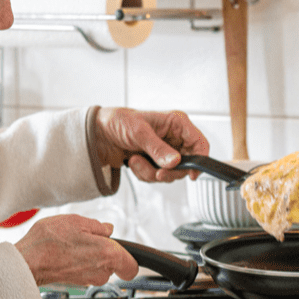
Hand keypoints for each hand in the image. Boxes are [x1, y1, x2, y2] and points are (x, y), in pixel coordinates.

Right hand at [14, 214, 137, 285]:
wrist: (28, 261)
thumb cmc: (49, 241)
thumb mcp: (77, 221)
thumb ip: (98, 226)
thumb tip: (107, 229)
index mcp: (108, 254)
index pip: (132, 266)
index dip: (128, 256)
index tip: (120, 248)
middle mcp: (101, 272)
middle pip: (113, 262)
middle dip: (103, 249)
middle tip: (85, 237)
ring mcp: (89, 279)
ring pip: (98, 266)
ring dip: (89, 254)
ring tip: (72, 243)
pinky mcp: (77, 283)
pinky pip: (85, 270)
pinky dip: (78, 261)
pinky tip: (65, 251)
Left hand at [94, 107, 209, 182]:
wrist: (98, 133)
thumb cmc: (118, 122)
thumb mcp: (139, 132)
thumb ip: (158, 148)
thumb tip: (176, 161)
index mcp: (176, 123)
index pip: (199, 143)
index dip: (200, 160)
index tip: (191, 174)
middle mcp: (173, 138)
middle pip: (187, 164)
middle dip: (169, 171)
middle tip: (156, 172)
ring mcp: (165, 151)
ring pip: (171, 173)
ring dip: (151, 172)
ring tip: (136, 160)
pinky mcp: (154, 162)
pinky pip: (157, 176)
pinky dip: (144, 174)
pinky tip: (133, 163)